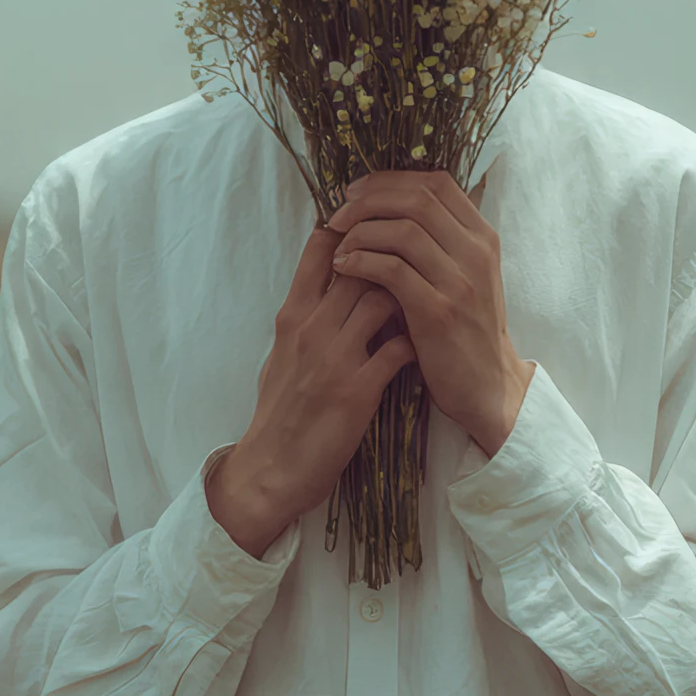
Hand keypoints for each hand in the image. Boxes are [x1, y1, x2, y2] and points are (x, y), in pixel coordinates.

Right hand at [205, 221, 413, 556]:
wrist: (271, 470)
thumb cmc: (276, 411)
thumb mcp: (279, 353)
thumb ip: (303, 317)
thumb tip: (326, 284)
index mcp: (291, 315)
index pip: (319, 251)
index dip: (351, 230)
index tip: (378, 226)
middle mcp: (311, 328)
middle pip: (360, 266)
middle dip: (390, 257)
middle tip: (416, 259)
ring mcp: (334, 358)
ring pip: (382, 299)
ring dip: (408, 295)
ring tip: (424, 300)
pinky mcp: (356, 390)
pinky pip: (397, 350)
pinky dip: (414, 341)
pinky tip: (422, 344)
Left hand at [325, 169, 534, 459]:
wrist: (487, 384)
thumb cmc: (466, 327)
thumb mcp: (466, 274)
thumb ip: (440, 239)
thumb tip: (389, 202)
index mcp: (483, 236)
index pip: (436, 183)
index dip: (390, 180)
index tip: (356, 192)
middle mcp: (476, 252)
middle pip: (416, 200)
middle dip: (368, 201)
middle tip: (338, 216)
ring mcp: (460, 281)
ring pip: (402, 230)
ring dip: (360, 232)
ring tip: (338, 245)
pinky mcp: (439, 311)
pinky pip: (391, 270)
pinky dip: (361, 261)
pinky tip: (344, 267)